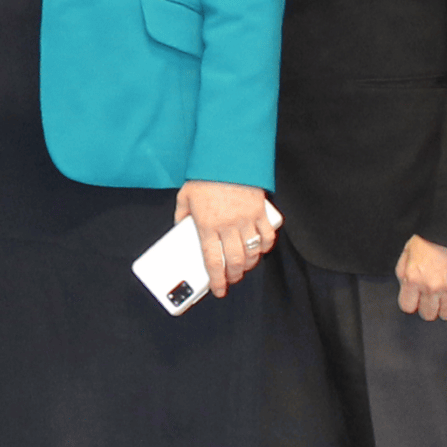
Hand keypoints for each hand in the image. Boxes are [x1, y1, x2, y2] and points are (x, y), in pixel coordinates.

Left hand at [175, 180, 275, 298]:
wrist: (227, 156)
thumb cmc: (206, 175)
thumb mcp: (185, 195)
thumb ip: (182, 214)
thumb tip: (180, 227)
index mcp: (207, 225)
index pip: (212, 262)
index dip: (216, 281)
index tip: (219, 290)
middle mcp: (227, 226)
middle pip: (234, 262)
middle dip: (234, 276)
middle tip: (231, 279)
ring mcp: (246, 219)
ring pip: (251, 252)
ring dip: (249, 265)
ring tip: (244, 267)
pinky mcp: (260, 211)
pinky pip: (266, 236)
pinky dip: (264, 247)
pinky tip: (259, 250)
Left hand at [395, 235, 446, 320]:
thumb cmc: (431, 235)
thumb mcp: (408, 251)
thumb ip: (404, 272)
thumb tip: (406, 289)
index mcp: (413, 277)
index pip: (408, 307)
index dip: (413, 302)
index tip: (418, 298)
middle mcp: (432, 286)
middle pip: (428, 314)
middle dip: (430, 306)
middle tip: (434, 296)